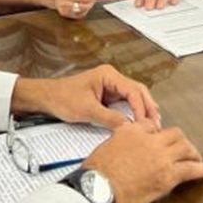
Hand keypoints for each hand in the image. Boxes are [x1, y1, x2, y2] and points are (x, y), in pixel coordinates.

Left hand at [11, 64, 160, 128]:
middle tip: (156, 125)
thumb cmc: (62, 98)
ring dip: (143, 110)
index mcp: (109, 75)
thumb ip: (109, 118)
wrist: (46, 98)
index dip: (141, 108)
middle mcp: (113, 78)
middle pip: (138, 92)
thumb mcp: (87, 110)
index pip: (133, 91)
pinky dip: (134, 112)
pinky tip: (140, 123)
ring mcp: (111, 87)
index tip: (146, 124)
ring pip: (134, 97)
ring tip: (152, 126)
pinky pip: (125, 103)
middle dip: (148, 108)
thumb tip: (129, 127)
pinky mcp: (108, 96)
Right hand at [83, 120, 202, 202]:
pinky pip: (190, 169)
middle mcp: (150, 140)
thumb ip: (122, 137)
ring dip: (193, 153)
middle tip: (184, 148)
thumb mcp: (107, 144)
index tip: (161, 138)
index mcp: (133, 130)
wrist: (98, 186)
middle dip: (181, 141)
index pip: (152, 125)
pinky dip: (201, 170)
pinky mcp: (167, 176)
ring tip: (197, 158)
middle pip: (175, 134)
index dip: (158, 132)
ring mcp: (161, 157)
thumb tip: (130, 141)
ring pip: (186, 148)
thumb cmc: (98, 169)